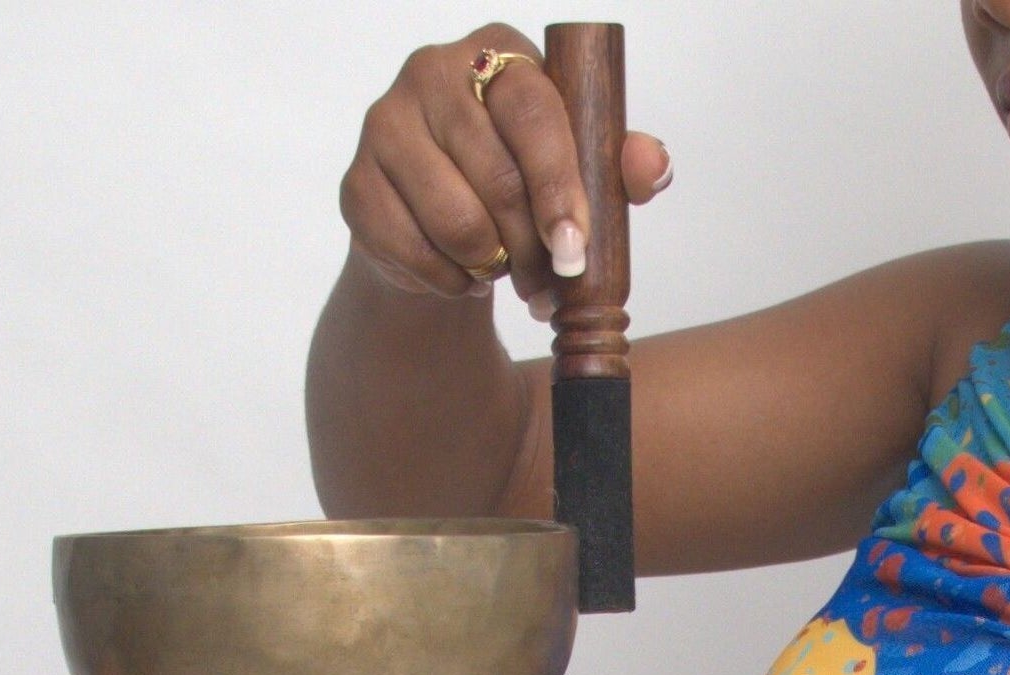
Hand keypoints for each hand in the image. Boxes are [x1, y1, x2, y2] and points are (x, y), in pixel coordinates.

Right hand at [340, 24, 670, 318]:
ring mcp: (385, 125)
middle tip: (549, 283)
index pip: (531, 112)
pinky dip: (450, 278)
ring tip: (507, 273)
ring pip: (454, 219)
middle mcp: (432, 74)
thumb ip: (616, 163)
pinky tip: (463, 273)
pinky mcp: (356, 184)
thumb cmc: (518, 180)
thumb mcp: (578, 167)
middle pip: (496, 174)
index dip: (558, 185)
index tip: (576, 247)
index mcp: (497, 55)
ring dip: (492, 265)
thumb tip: (653, 167)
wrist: (440, 221)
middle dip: (532, 245)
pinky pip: (414, 250)